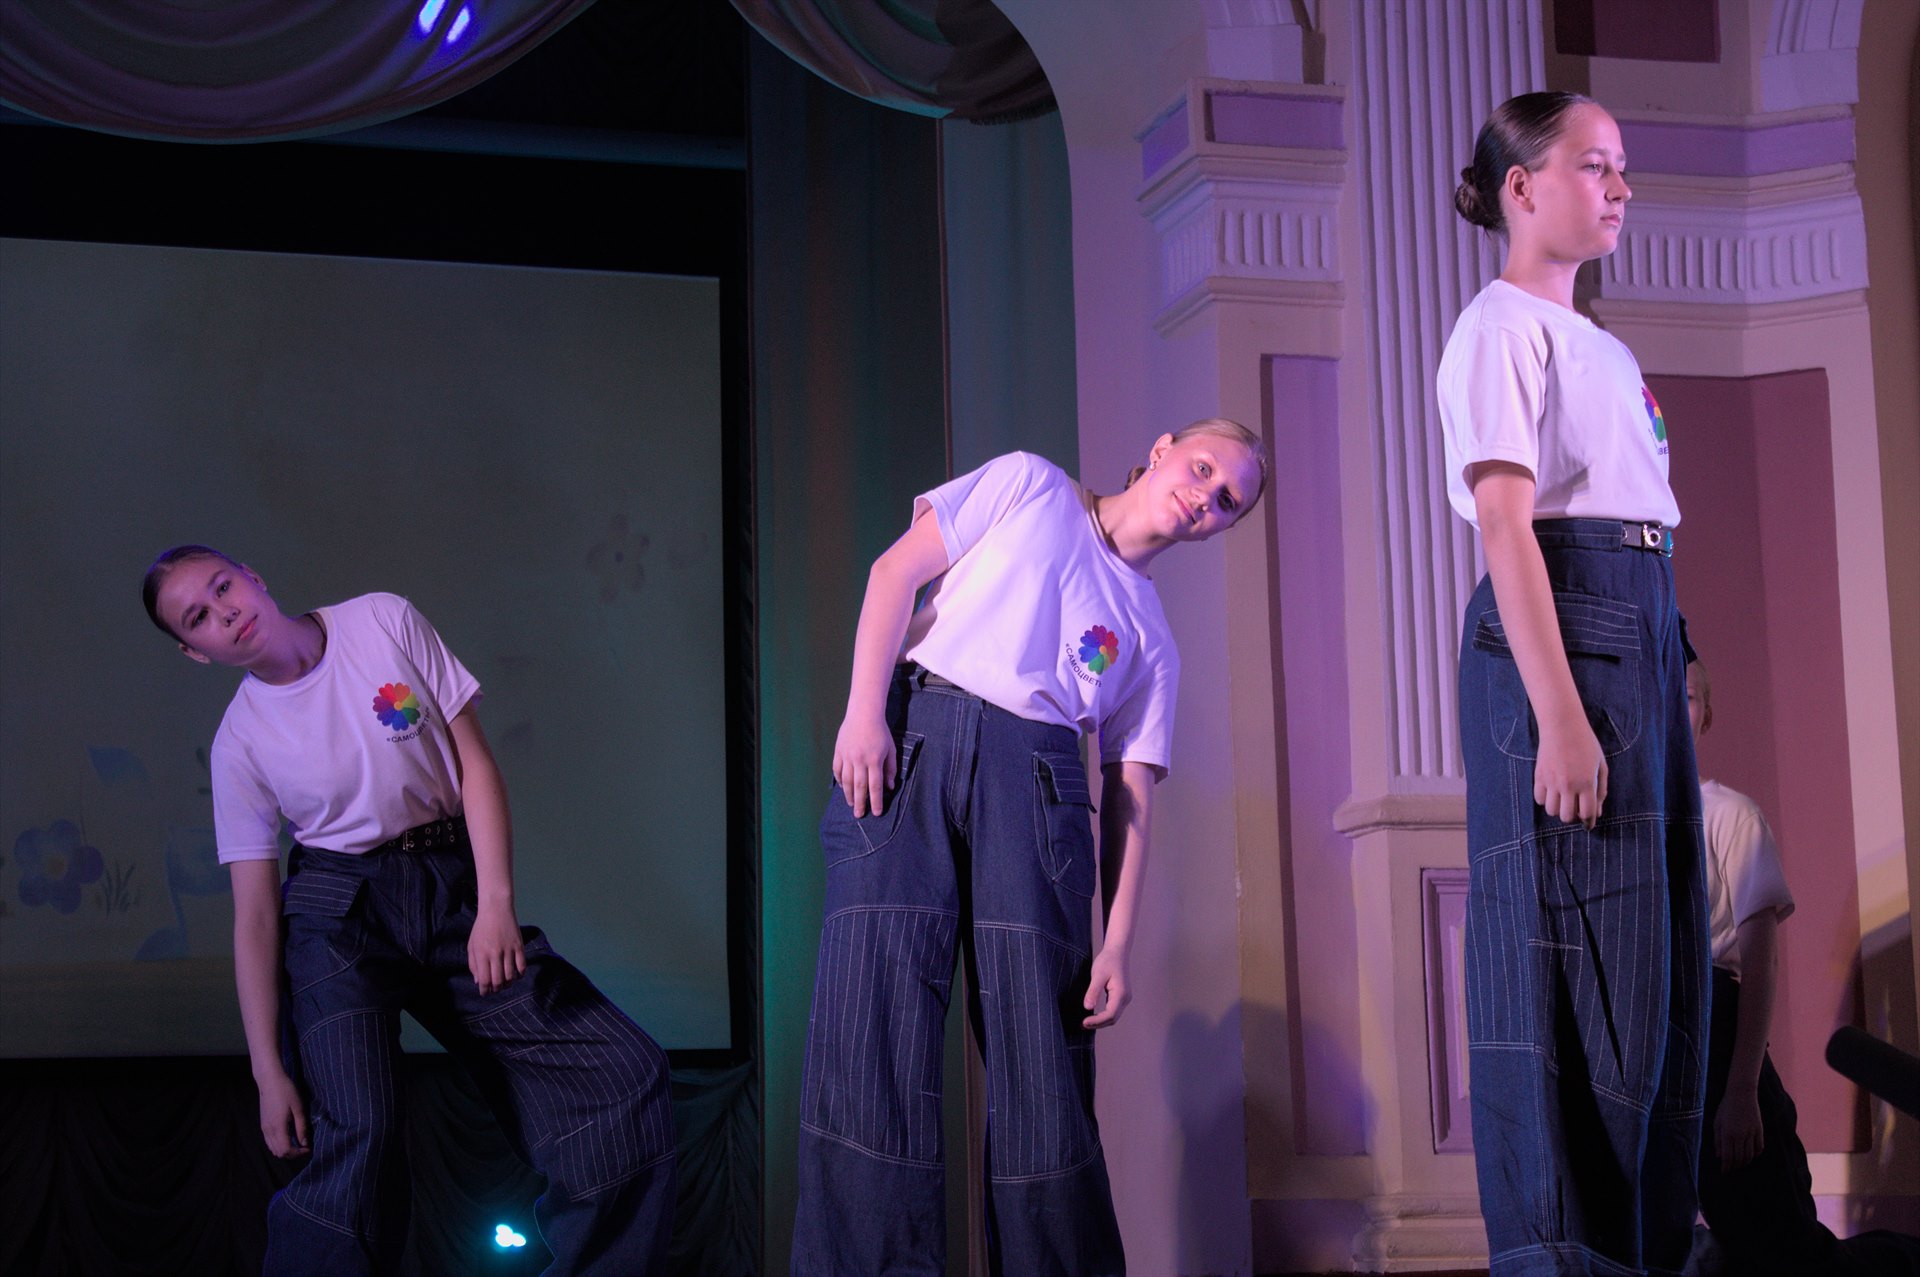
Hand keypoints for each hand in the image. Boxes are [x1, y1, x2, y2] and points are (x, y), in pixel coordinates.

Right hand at [256, 1068, 309, 1158]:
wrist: (270, 1081)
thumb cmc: (286, 1091)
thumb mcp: (298, 1108)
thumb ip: (301, 1127)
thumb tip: (305, 1143)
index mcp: (278, 1127)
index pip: (286, 1150)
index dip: (298, 1153)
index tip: (308, 1148)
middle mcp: (268, 1131)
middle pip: (278, 1153)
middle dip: (292, 1154)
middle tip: (304, 1147)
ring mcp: (264, 1129)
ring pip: (272, 1149)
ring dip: (285, 1150)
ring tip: (297, 1143)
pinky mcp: (263, 1125)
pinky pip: (269, 1142)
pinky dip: (278, 1145)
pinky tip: (288, 1137)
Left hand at [468, 904, 526, 994]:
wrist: (496, 909)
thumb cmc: (481, 928)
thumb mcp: (472, 946)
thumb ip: (473, 964)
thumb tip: (478, 981)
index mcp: (481, 954)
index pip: (484, 980)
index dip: (485, 990)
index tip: (485, 993)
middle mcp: (495, 954)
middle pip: (498, 980)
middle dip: (496, 989)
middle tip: (495, 989)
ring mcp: (509, 950)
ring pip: (511, 975)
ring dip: (508, 983)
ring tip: (505, 983)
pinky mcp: (519, 946)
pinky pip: (522, 966)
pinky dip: (520, 974)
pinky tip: (516, 975)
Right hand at [832, 714, 896, 818]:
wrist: (863, 714)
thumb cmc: (880, 732)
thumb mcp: (891, 749)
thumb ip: (890, 769)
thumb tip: (889, 787)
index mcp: (874, 760)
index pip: (875, 786)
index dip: (876, 801)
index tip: (876, 812)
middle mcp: (859, 760)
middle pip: (859, 787)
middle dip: (860, 803)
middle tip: (859, 815)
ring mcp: (847, 756)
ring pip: (847, 781)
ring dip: (849, 795)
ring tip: (851, 805)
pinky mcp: (838, 752)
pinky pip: (837, 770)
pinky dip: (840, 781)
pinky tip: (843, 788)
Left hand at [1082, 947, 1130, 1028]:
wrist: (1117, 952)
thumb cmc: (1107, 961)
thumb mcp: (1098, 974)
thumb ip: (1093, 991)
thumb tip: (1087, 1008)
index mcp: (1121, 993)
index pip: (1110, 1014)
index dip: (1097, 1021)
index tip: (1083, 1022)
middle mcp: (1125, 998)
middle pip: (1113, 1018)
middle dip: (1098, 1024)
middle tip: (1081, 1025)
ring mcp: (1124, 998)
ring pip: (1114, 1016)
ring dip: (1100, 1022)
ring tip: (1085, 1023)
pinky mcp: (1120, 997)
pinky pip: (1113, 1011)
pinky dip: (1103, 1016)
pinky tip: (1092, 1016)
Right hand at [1534, 713, 1607, 828]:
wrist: (1562, 726)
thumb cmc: (1585, 744)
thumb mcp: (1601, 765)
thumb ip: (1601, 790)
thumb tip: (1597, 812)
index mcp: (1586, 783)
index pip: (1586, 813)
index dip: (1589, 821)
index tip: (1588, 823)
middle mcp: (1568, 785)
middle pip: (1566, 816)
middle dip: (1573, 816)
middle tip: (1575, 807)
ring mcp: (1551, 781)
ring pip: (1551, 811)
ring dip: (1558, 809)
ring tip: (1563, 799)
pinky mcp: (1539, 776)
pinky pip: (1539, 799)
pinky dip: (1545, 800)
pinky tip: (1552, 792)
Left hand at [1715, 1090, 1764, 1170]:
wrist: (1742, 1094)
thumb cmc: (1725, 1107)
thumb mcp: (1716, 1122)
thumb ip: (1717, 1140)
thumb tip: (1719, 1156)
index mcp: (1727, 1134)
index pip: (1728, 1157)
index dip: (1726, 1167)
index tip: (1724, 1172)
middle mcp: (1740, 1136)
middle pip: (1739, 1159)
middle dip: (1735, 1167)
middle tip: (1731, 1170)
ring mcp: (1752, 1134)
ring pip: (1750, 1155)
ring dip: (1745, 1162)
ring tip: (1740, 1165)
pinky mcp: (1760, 1131)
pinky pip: (1759, 1148)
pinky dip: (1755, 1154)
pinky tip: (1751, 1156)